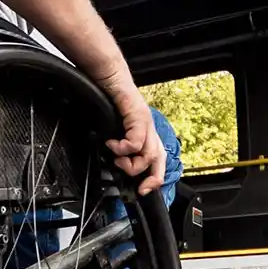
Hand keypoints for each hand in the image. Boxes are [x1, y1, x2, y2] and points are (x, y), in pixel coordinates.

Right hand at [104, 79, 166, 196]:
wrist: (108, 76)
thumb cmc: (109, 100)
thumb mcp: (113, 129)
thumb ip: (117, 146)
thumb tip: (114, 163)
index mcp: (146, 133)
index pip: (158, 161)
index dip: (154, 179)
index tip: (142, 191)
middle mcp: (150, 129)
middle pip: (159, 160)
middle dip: (151, 179)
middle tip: (138, 188)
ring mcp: (146, 122)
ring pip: (149, 155)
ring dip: (130, 164)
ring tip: (116, 157)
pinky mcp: (139, 116)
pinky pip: (136, 141)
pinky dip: (122, 148)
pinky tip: (112, 144)